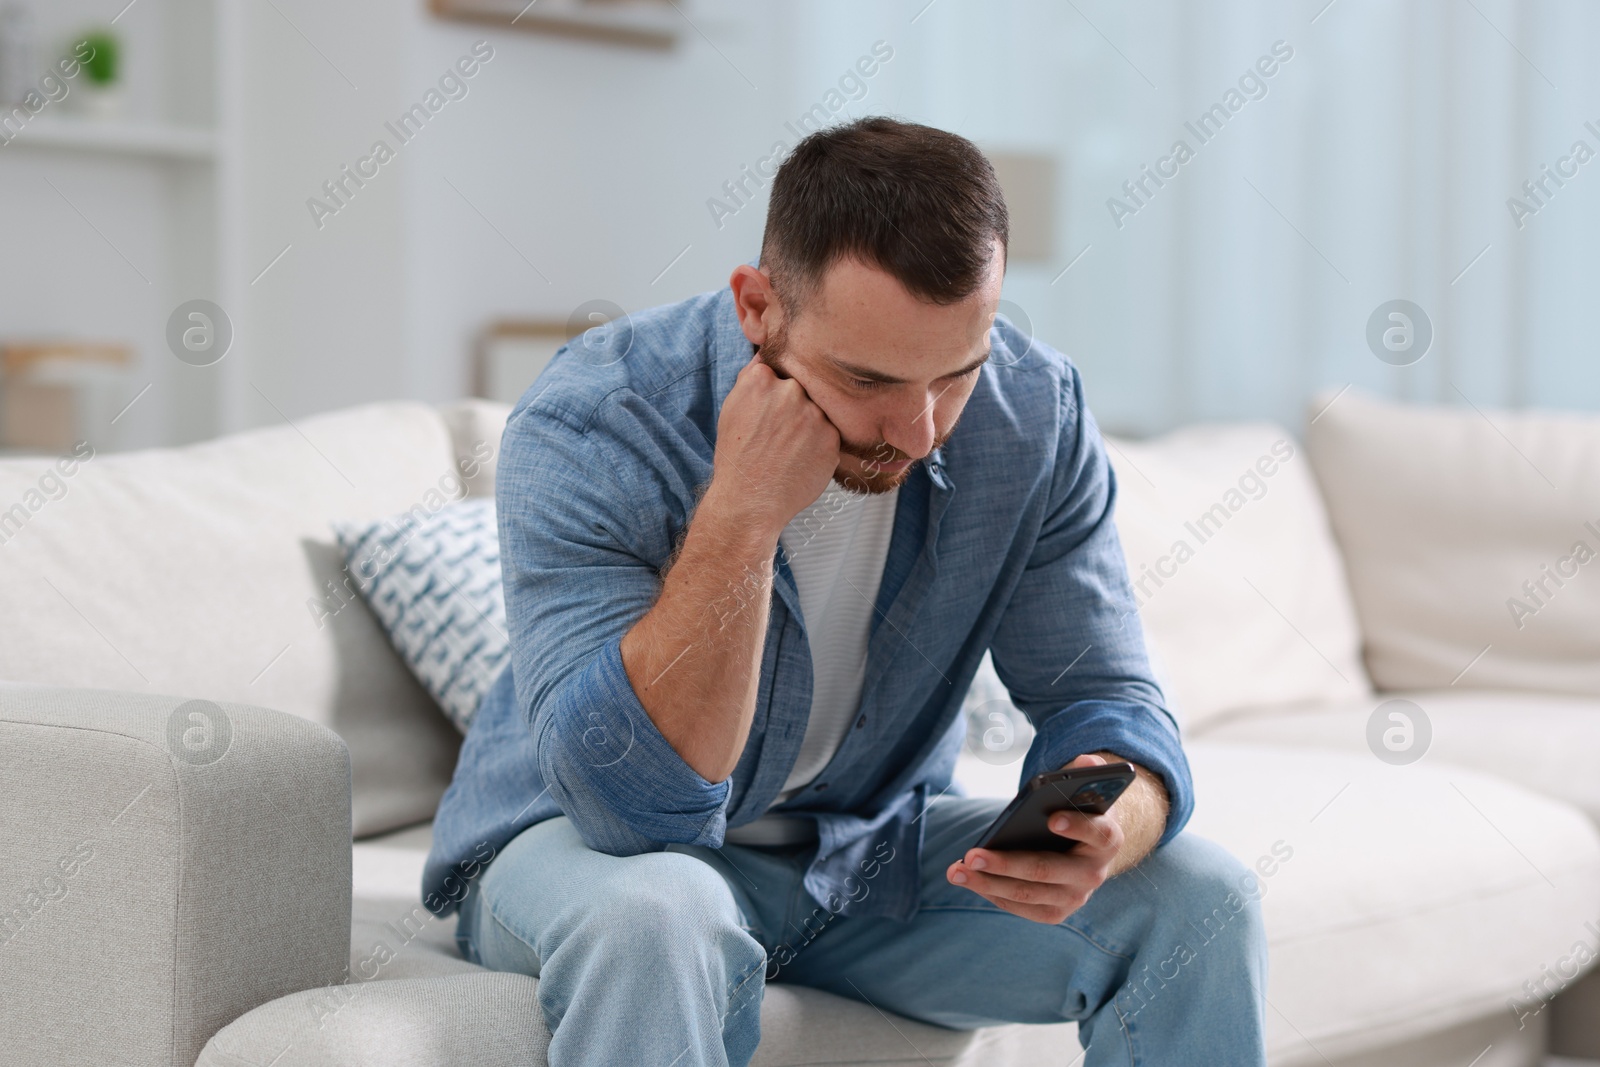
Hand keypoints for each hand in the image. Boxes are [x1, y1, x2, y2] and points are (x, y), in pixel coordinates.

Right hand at [708, 354, 839, 538]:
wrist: (749, 501)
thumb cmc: (738, 457)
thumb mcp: (733, 409)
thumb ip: (752, 378)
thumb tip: (768, 356)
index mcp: (760, 380)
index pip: (779, 370)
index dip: (775, 393)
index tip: (768, 413)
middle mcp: (789, 391)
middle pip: (801, 388)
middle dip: (794, 407)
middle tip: (778, 436)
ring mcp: (813, 414)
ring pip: (817, 411)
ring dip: (808, 426)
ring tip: (788, 451)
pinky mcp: (831, 437)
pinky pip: (829, 433)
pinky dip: (819, 445)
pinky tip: (800, 460)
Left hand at [945, 753, 1124, 923]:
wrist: (1089, 849)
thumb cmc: (1080, 811)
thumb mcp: (1087, 789)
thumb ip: (1088, 771)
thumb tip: (1085, 762)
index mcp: (1108, 839)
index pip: (1099, 833)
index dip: (1078, 825)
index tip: (1052, 818)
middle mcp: (1094, 874)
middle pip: (1047, 870)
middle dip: (1006, 863)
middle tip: (972, 855)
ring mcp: (1075, 897)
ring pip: (1028, 893)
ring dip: (988, 883)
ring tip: (957, 871)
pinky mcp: (1056, 912)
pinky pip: (1021, 907)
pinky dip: (993, 893)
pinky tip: (969, 879)